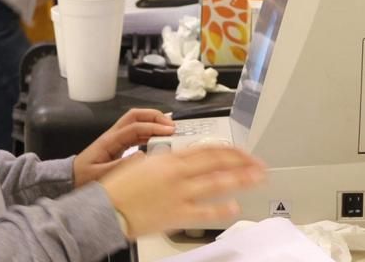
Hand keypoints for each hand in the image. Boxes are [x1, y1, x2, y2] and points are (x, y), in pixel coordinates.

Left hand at [74, 108, 175, 187]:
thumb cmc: (83, 177)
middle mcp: (114, 135)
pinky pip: (137, 133)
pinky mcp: (119, 144)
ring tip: (170, 130)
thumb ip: (121, 166)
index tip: (169, 132)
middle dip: (155, 116)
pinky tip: (159, 139)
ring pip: (137, 122)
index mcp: (109, 140)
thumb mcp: (100, 175)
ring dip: (154, 123)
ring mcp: (116, 138)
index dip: (153, 127)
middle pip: (136, 116)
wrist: (70, 178)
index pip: (134, 127)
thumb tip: (143, 156)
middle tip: (171, 125)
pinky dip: (150, 133)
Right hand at [99, 146, 265, 239]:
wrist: (105, 208)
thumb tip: (189, 162)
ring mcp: (179, 194)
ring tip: (257, 179)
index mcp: (170, 158)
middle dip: (242, 162)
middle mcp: (178, 173)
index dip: (230, 150)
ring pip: (217, 183)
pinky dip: (221, 211)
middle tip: (259, 164)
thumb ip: (170, 162)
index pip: (208, 150)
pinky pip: (204, 212)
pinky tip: (234, 208)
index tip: (243, 152)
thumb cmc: (120, 187)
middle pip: (218, 163)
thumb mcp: (146, 163)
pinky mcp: (176, 214)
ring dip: (240, 180)